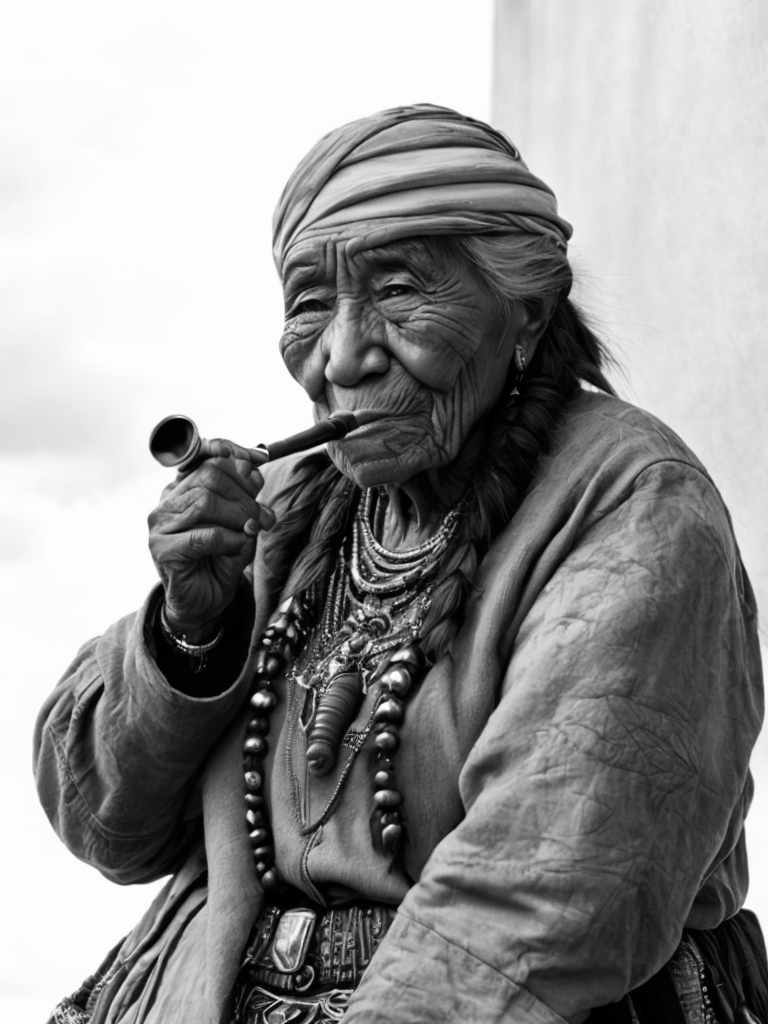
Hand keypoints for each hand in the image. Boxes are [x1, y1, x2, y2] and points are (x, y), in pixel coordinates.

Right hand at [148, 438, 273, 639]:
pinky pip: (204, 535)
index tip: (259, 460)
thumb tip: (254, 469)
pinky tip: (236, 547)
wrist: (202, 604)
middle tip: (264, 516)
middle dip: (244, 494)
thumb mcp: (240, 523)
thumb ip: (244, 495)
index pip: (203, 455)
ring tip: (253, 531)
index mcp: (183, 489)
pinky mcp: (162, 549)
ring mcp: (160, 525)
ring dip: (239, 516)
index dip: (233, 454)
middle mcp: (167, 501)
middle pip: (209, 476)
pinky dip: (229, 540)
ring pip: (205, 502)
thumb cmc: (220, 561)